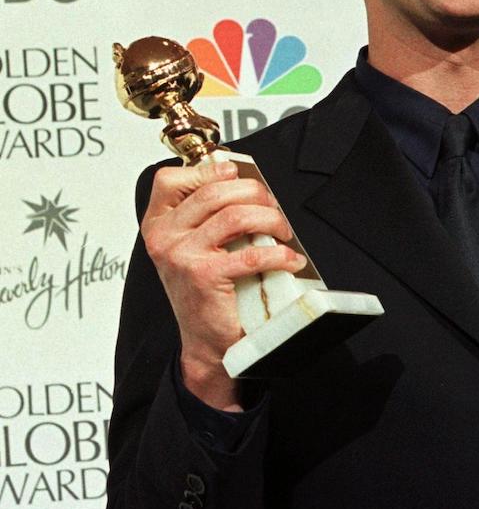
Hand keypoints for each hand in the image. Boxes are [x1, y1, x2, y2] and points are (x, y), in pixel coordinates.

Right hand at [140, 160, 306, 408]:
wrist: (206, 339)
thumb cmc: (206, 289)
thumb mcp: (196, 245)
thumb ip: (208, 213)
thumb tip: (242, 179)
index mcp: (158, 224)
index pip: (170, 179)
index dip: (208, 169)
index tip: (236, 174)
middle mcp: (164, 237)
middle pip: (215, 191)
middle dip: (254, 192)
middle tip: (272, 207)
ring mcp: (182, 255)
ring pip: (236, 216)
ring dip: (270, 219)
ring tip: (281, 232)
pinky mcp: (205, 276)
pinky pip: (251, 253)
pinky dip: (280, 254)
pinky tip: (289, 259)